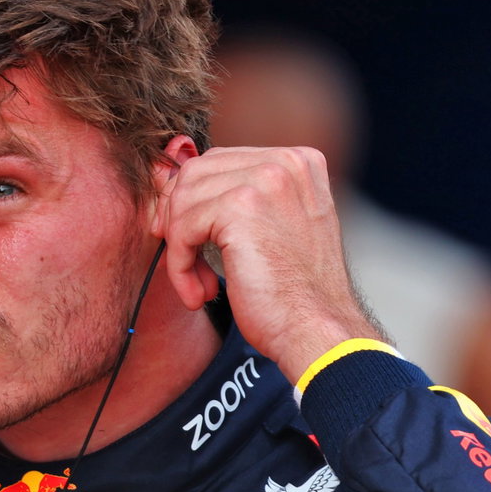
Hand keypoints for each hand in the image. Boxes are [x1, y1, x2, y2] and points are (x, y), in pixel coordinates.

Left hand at [151, 145, 384, 380]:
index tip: (186, 240)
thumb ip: (244, 202)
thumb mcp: (276, 230)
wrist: (317, 330)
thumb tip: (173, 184)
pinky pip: (182, 228)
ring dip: (178, 247)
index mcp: (298, 162)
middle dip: (177, 218)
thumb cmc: (295, 294)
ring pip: (183, 199)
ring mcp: (265, 180)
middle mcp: (285, 162)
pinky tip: (199, 294)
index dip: (193, 202)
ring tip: (198, 285)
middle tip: (182, 261)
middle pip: (196, 172)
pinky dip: (179, 265)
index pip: (220, 162)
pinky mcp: (240, 207)